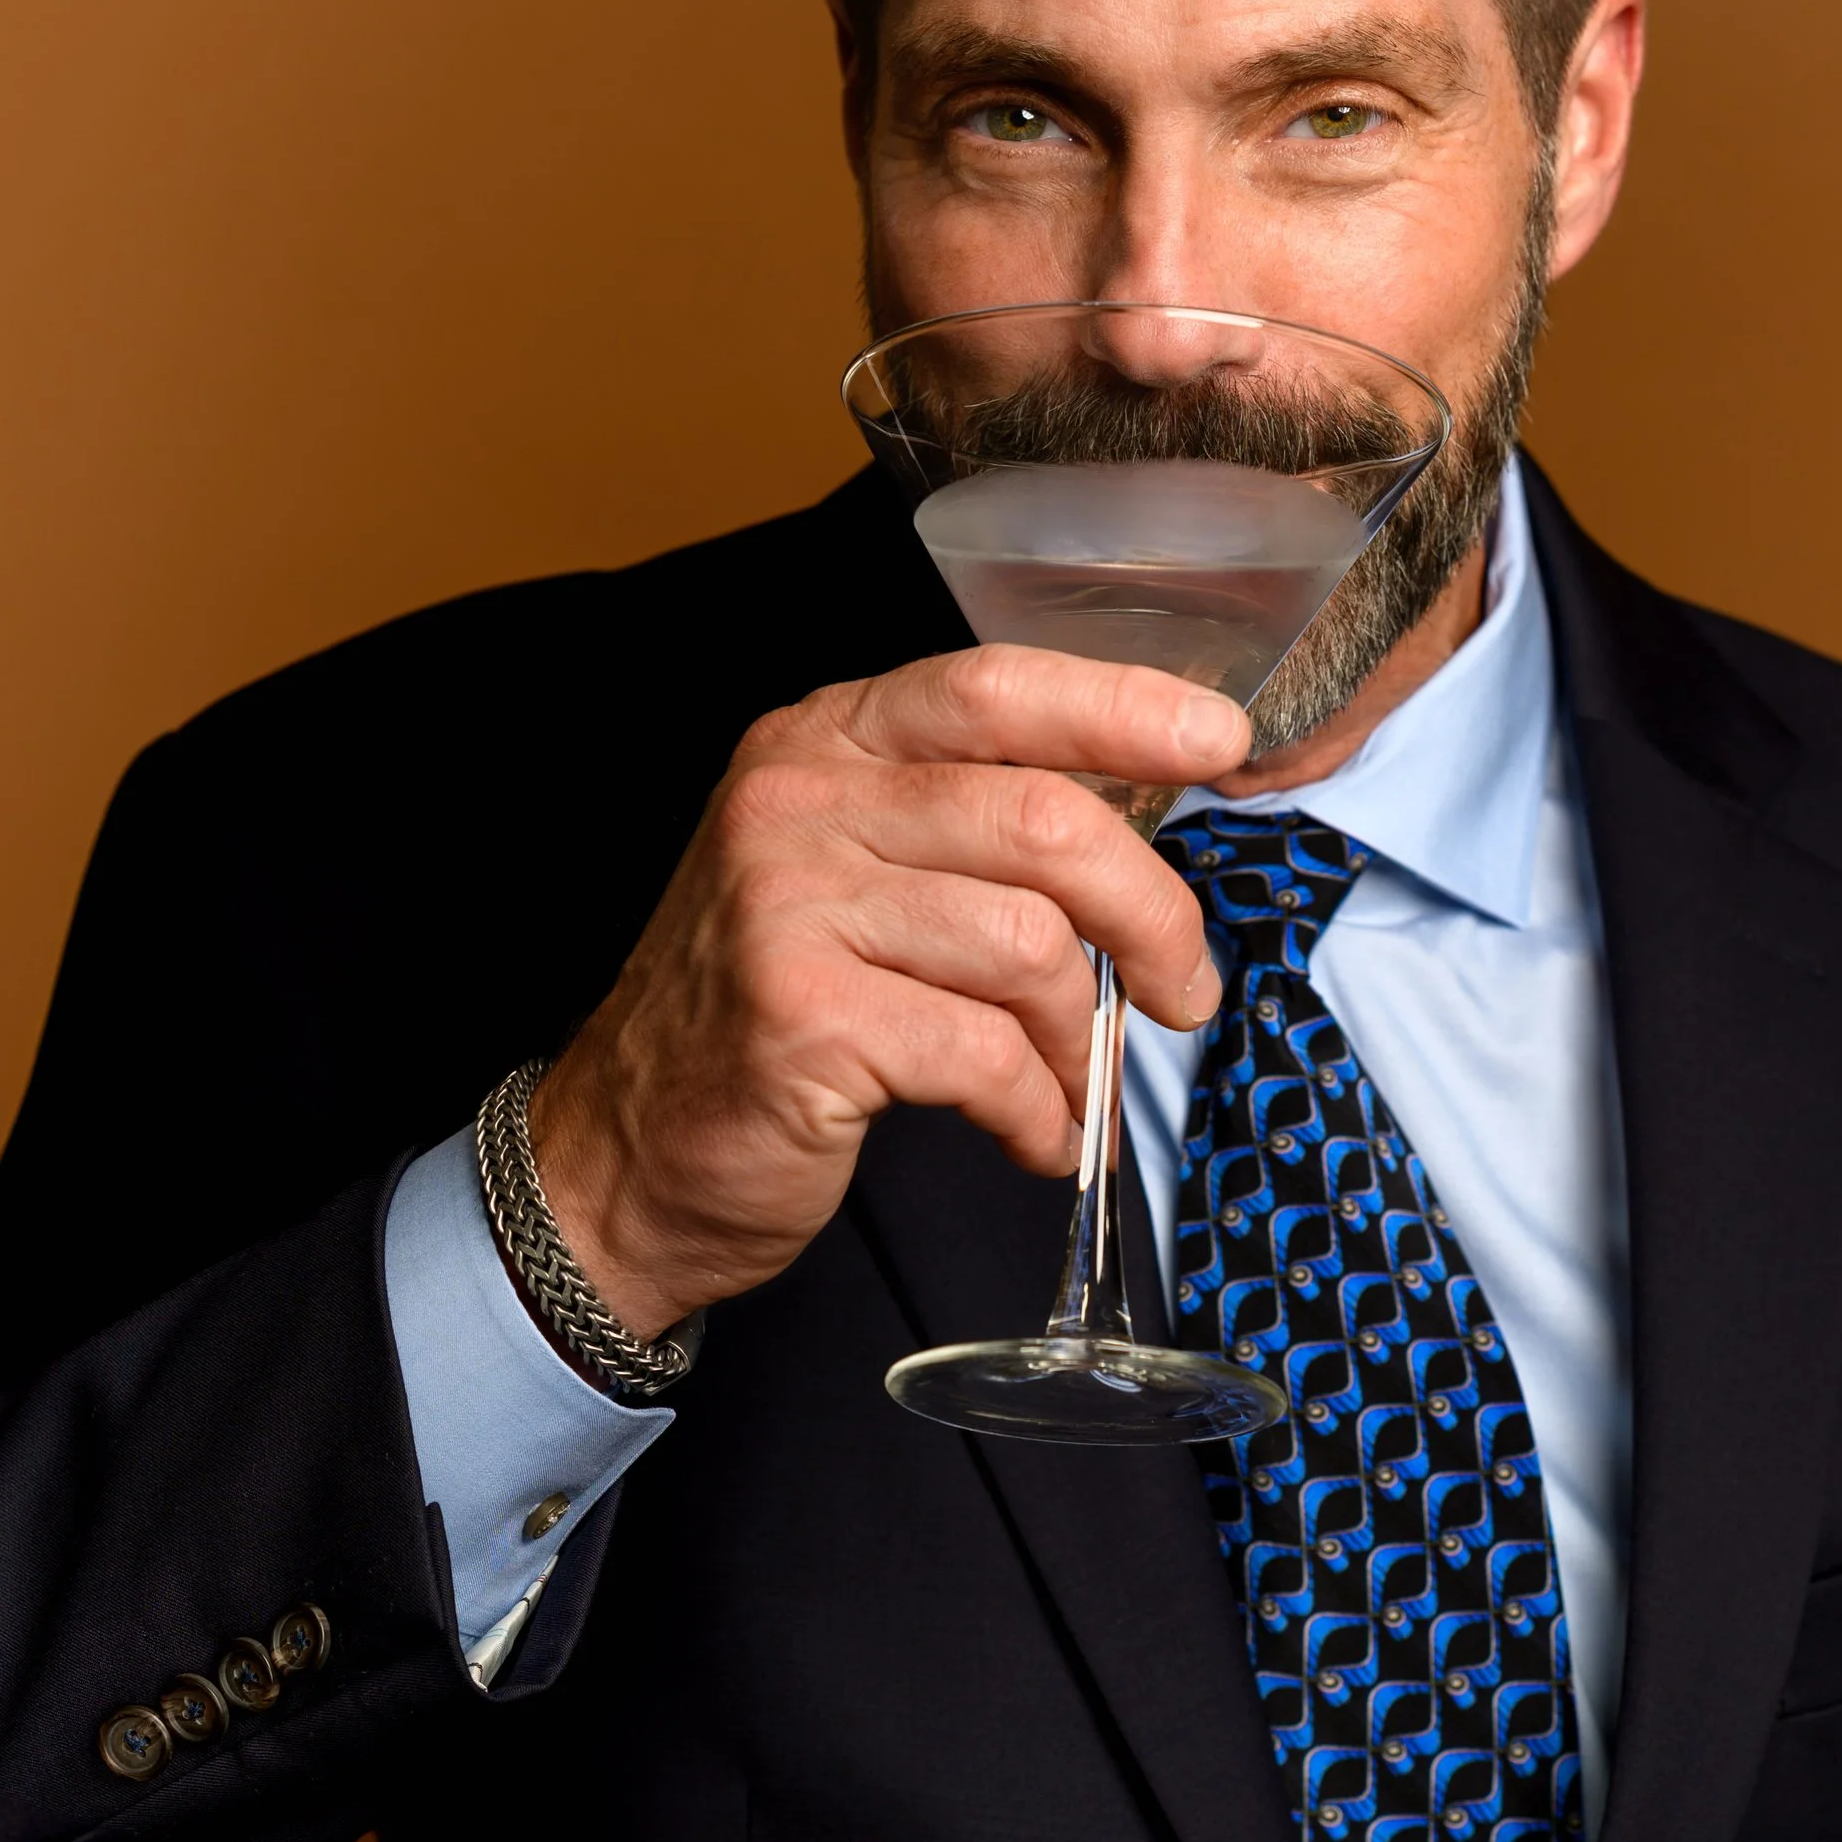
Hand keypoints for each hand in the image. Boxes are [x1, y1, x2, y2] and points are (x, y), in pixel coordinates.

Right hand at [528, 647, 1248, 1337]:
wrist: (622, 1154)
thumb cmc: (770, 1011)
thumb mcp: (851, 871)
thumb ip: (969, 821)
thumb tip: (1148, 807)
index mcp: (823, 740)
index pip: (994, 687)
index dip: (1122, 707)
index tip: (1218, 742)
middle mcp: (796, 799)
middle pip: (1044, 820)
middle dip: (1151, 913)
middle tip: (1183, 989)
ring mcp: (790, 904)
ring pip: (1028, 946)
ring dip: (1080, 1038)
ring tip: (1070, 1086)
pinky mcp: (802, 1017)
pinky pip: (985, 1054)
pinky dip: (1035, 1109)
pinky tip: (1028, 1132)